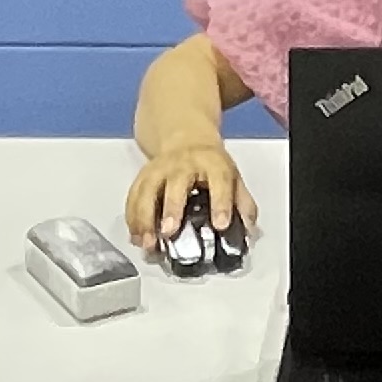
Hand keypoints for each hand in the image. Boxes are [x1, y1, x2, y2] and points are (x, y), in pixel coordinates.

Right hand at [126, 140, 251, 249]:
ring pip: (148, 190)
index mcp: (212, 164)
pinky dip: (132, 218)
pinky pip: (133, 197)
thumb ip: (243, 204)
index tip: (220, 224)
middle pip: (176, 184)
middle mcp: (184, 164)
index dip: (221, 203)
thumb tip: (249, 229)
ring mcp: (160, 169)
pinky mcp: (142, 176)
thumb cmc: (210, 164)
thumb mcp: (233, 177)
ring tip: (148, 242)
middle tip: (169, 231)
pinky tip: (136, 236)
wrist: (185, 139)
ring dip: (145, 218)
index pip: (219, 181)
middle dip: (172, 208)